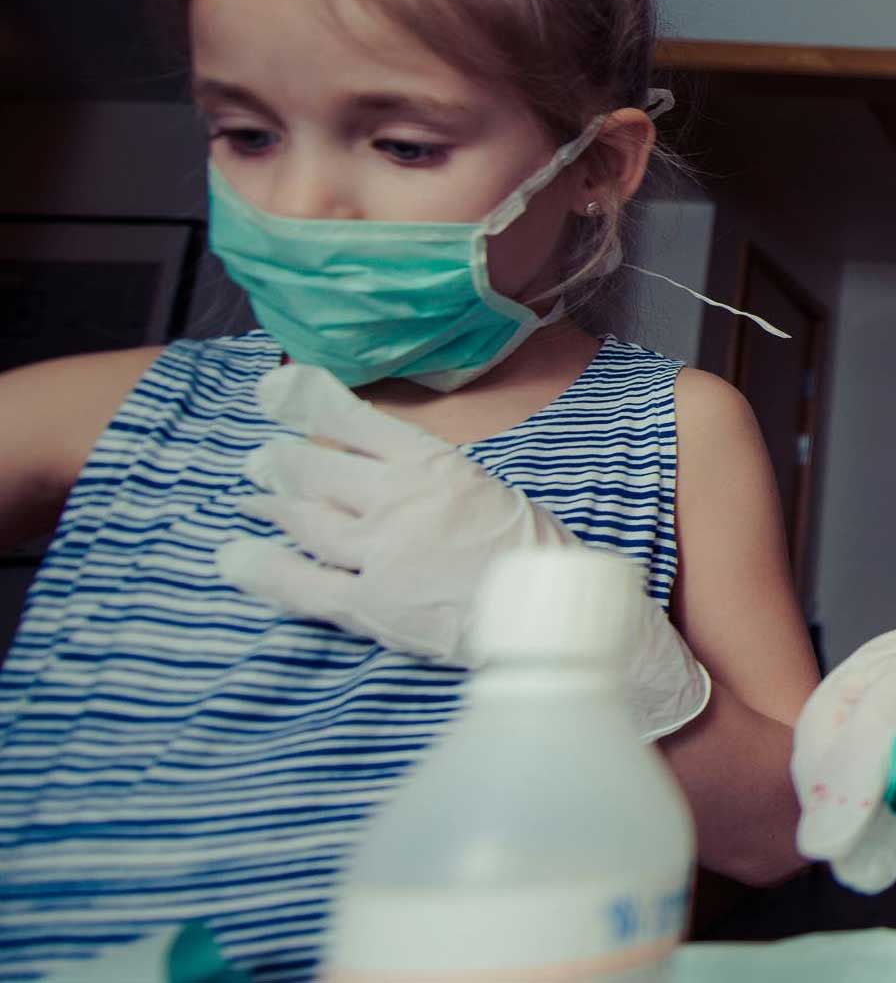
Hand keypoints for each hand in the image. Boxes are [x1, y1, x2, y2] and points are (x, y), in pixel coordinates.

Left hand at [215, 363, 709, 738]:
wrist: (552, 616)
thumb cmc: (531, 551)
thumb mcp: (484, 488)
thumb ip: (427, 478)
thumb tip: (375, 471)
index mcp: (434, 465)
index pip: (356, 421)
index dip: (308, 401)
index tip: (274, 388)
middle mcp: (398, 500)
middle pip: (317, 470)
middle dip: (282, 461)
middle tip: (262, 459)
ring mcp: (379, 553)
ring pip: (304, 520)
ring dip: (273, 504)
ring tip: (255, 497)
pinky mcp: (369, 605)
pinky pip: (300, 584)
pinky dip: (261, 569)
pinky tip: (234, 557)